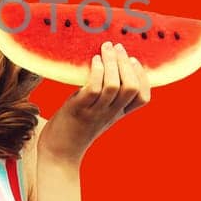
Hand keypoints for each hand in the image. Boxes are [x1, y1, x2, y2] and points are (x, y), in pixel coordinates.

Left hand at [38, 41, 152, 165]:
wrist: (58, 154)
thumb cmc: (74, 128)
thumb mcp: (95, 112)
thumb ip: (102, 96)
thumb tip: (103, 65)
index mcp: (117, 114)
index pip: (143, 98)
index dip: (143, 78)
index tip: (134, 60)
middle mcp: (110, 114)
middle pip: (131, 87)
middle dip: (125, 63)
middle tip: (116, 47)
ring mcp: (95, 112)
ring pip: (114, 86)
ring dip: (111, 63)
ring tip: (105, 48)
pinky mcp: (78, 110)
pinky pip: (94, 89)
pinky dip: (97, 72)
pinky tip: (93, 61)